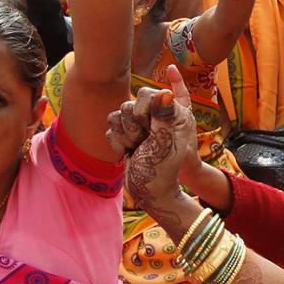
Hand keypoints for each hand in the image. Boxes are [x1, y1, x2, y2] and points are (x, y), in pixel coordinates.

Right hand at [122, 68, 200, 209]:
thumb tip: (166, 92)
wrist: (150, 191)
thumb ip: (165, 115)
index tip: (151, 128)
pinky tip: (129, 153)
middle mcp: (157, 116)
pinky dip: (118, 143)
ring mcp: (141, 126)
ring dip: (125, 137)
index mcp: (173, 113)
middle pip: (129, 105)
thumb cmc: (162, 169)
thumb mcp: (166, 141)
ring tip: (138, 149)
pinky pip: (111, 129)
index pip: (147, 94)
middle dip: (133, 128)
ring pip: (117, 116)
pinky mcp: (127, 135)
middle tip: (145, 144)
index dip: (144, 111)